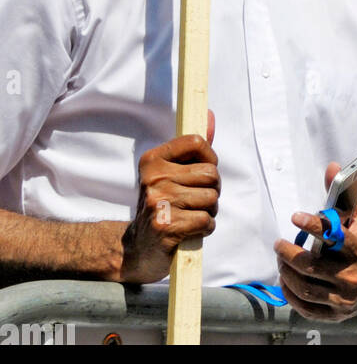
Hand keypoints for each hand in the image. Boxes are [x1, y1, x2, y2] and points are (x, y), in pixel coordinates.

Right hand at [120, 110, 218, 284]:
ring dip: (210, 211)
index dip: (209, 159)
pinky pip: (206, 220)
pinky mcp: (166, 226)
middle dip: (213, 190)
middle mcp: (153, 178)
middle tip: (197, 200)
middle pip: (210, 174)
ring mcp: (158, 202)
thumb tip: (211, 115)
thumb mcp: (171, 173)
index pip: (196, 142)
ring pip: (211, 199)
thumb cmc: (162, 205)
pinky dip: (206, 228)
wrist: (136, 249)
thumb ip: (193, 147)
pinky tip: (191, 230)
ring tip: (192, 215)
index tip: (203, 172)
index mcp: (153, 159)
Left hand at [276, 162, 356, 322]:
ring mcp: (344, 299)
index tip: (296, 216)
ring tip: (281, 259)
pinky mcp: (337, 314)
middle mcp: (353, 276)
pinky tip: (286, 280)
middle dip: (289, 253)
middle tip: (279, 243)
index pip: (334, 237)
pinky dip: (292, 295)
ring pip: (306, 288)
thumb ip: (343, 193)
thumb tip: (332, 167)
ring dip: (287, 273)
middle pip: (311, 267)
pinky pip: (307, 308)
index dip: (313, 225)